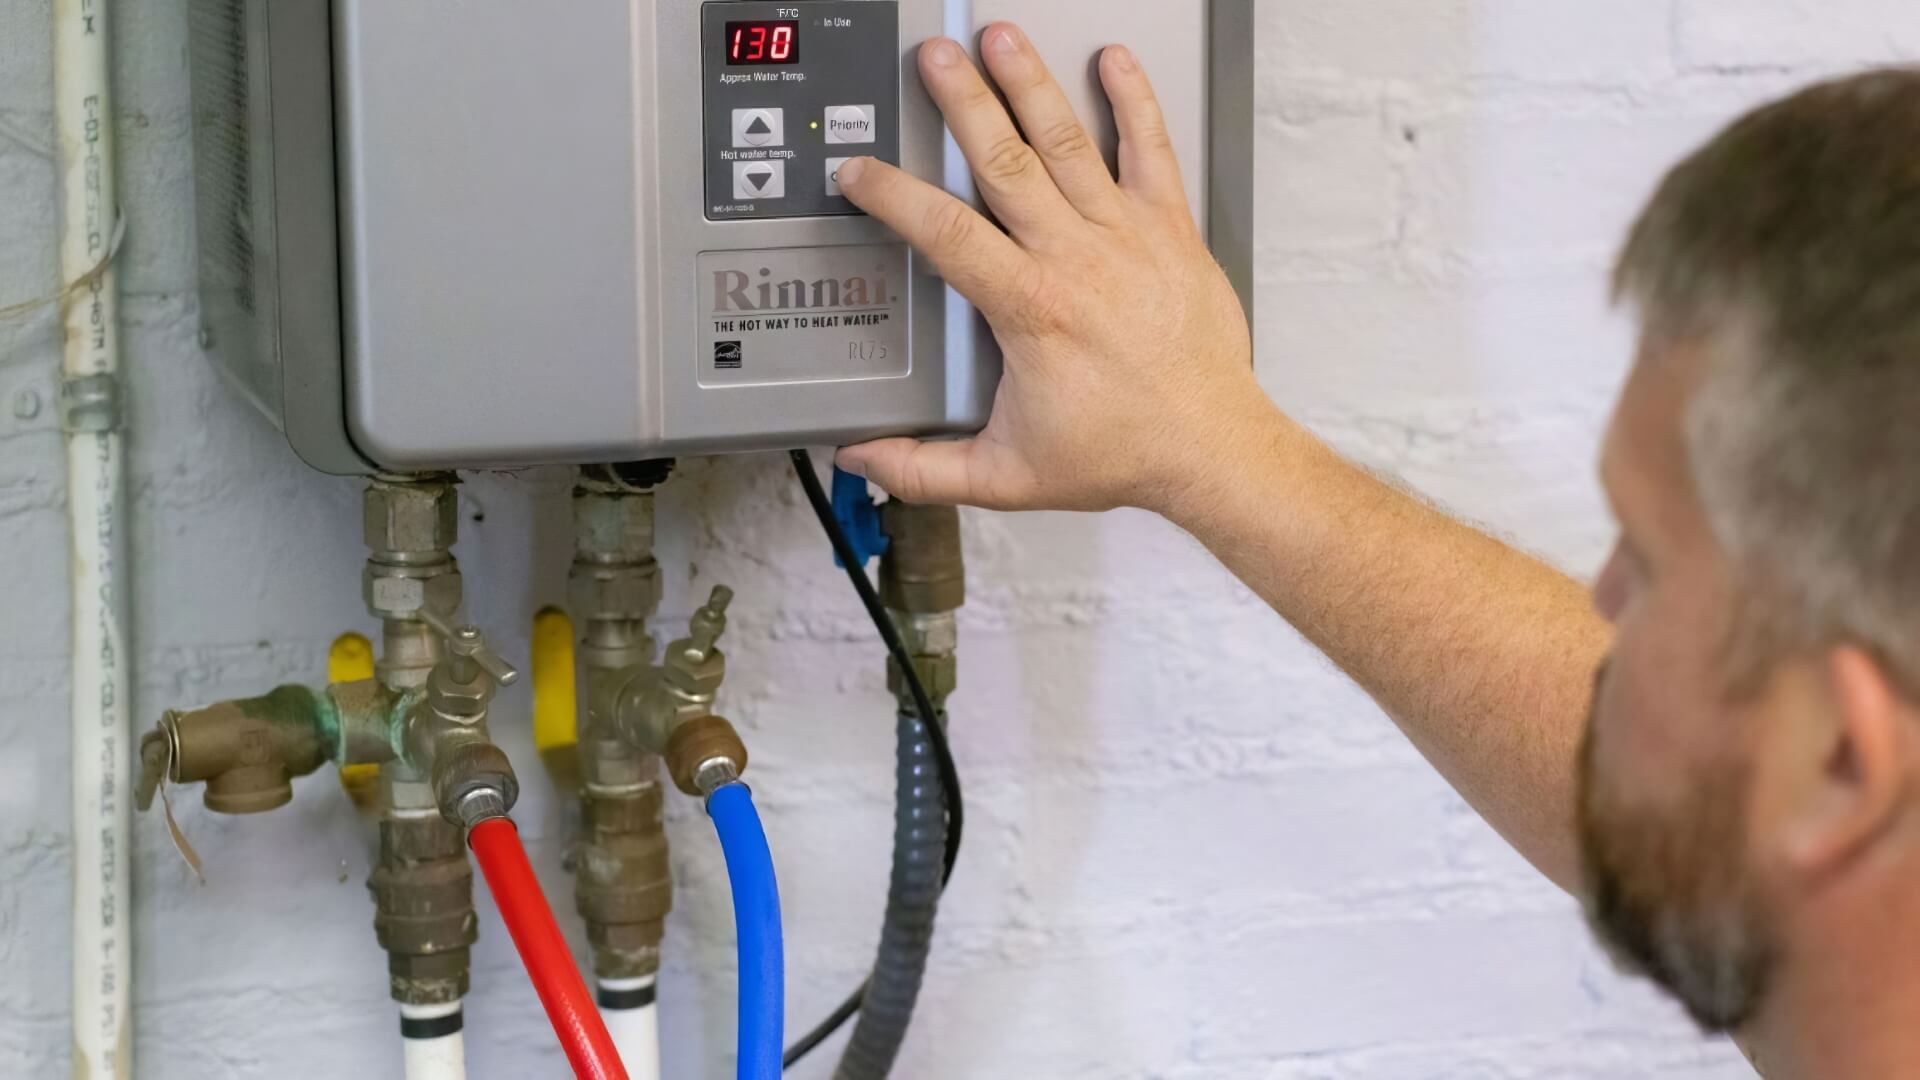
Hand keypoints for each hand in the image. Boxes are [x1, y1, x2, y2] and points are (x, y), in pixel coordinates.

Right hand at [833, 24, 1273, 516]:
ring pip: (1068, 142)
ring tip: (1001, 39)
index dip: (894, 195)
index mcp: (1029, 307)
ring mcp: (1126, 235)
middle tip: (933, 59)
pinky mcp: (1170, 229)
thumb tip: (865, 460)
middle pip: (1004, 160)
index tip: (861, 172)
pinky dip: (1135, 102)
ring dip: (1031, 84)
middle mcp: (1076, 257)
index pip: (944, 232)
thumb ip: (925, 468)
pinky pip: (1152, 151)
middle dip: (962, 102)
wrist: (1210, 447)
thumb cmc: (1122, 453)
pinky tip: (1116, 62)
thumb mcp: (1007, 476)